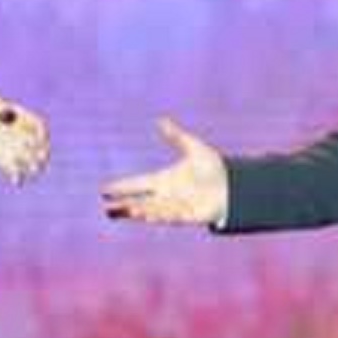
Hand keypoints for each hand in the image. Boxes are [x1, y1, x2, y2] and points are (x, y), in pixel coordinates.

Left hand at [0, 93, 49, 184]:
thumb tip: (6, 111)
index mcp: (17, 116)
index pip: (37, 124)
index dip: (42, 131)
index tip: (41, 139)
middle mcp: (17, 133)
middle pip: (37, 143)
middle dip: (43, 150)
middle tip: (42, 158)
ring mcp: (9, 146)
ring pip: (28, 158)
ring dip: (34, 165)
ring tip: (34, 171)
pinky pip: (13, 168)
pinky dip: (17, 175)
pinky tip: (16, 181)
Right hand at [102, 117, 228, 224]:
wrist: (233, 184)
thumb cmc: (213, 167)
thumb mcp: (193, 147)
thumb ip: (175, 136)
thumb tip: (160, 119)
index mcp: (164, 180)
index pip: (137, 184)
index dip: (122, 187)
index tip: (104, 190)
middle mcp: (166, 195)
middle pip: (139, 202)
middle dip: (124, 206)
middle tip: (106, 209)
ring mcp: (176, 207)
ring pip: (152, 211)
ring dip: (139, 211)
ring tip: (126, 210)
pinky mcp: (187, 216)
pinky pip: (170, 217)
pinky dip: (158, 215)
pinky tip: (146, 216)